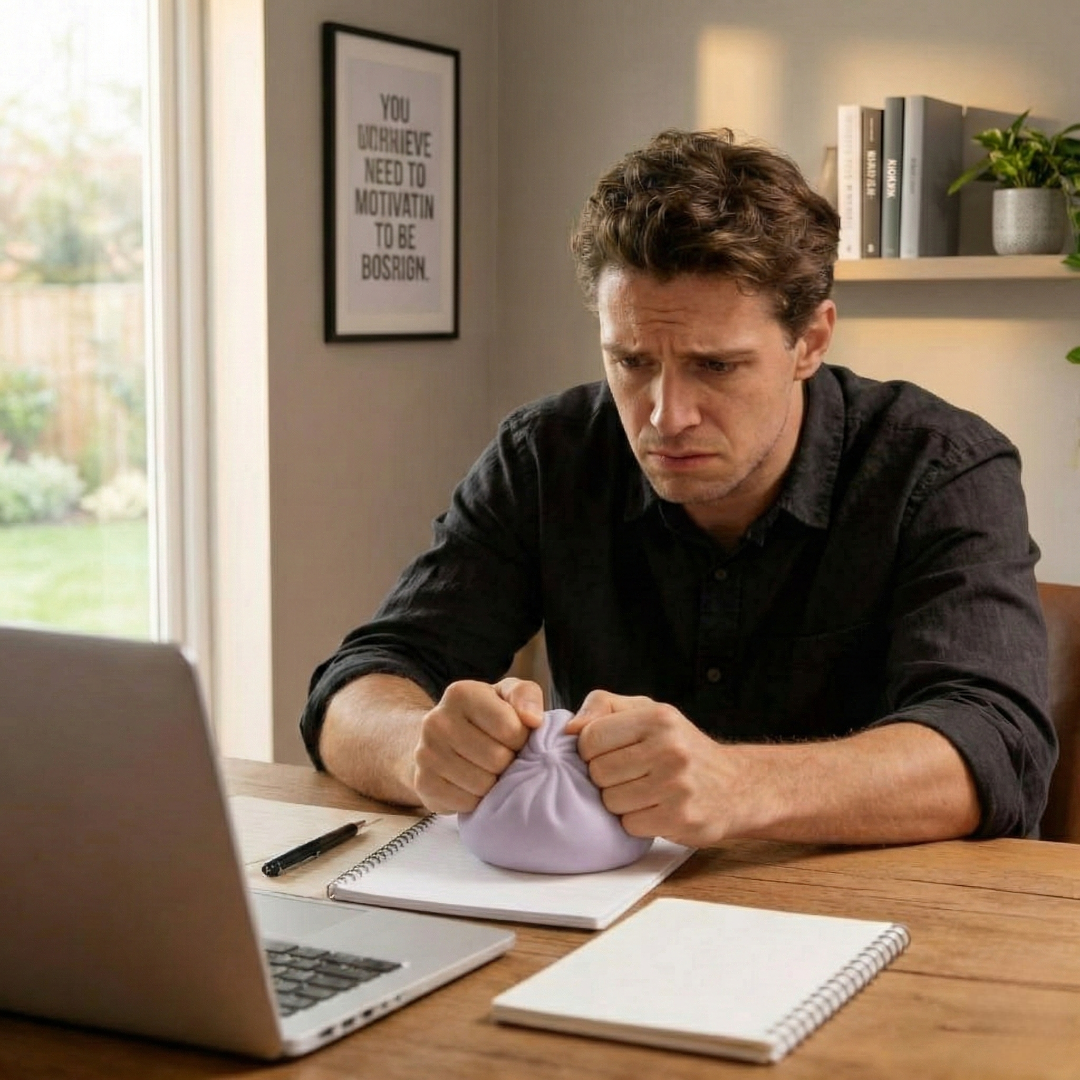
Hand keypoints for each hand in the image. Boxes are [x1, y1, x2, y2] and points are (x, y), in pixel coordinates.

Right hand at [412, 678, 543, 813]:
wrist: (441, 740)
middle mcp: (437, 720)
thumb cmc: (485, 716)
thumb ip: (526, 695)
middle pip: (496, 759)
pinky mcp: (423, 782)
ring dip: (494, 783)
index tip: (514, 737)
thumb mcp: (507, 695)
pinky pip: (466, 803)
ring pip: (482, 784)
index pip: (509, 729)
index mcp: (461, 693)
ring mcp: (425, 753)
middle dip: (508, 762)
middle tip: (503, 757)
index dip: (521, 739)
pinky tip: (473, 784)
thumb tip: (533, 719)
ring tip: (489, 769)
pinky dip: (477, 799)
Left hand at [565, 691, 740, 847]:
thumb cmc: (680, 745)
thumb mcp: (647, 711)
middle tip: (629, 775)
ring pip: (611, 802)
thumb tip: (569, 729)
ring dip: (620, 801)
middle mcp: (670, 748)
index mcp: (658, 717)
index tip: (607, 753)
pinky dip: (636, 821)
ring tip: (643, 791)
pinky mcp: (681, 818)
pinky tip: (655, 809)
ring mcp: (677, 785)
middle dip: (606, 778)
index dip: (591, 750)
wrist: (736, 785)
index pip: (590, 737)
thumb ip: (603, 706)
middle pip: (598, 772)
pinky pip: (630, 825)